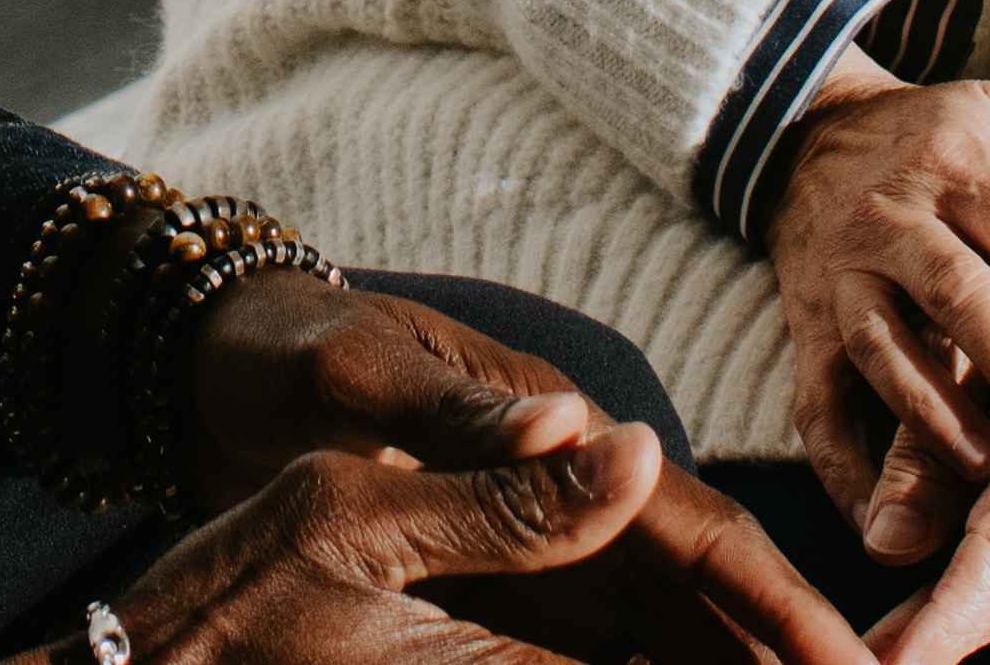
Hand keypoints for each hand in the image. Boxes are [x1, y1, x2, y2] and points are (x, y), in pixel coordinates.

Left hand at [176, 274, 861, 664]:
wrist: (206, 357)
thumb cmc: (282, 354)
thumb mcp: (362, 381)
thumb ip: (468, 424)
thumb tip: (601, 434)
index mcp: (555, 429)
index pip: (694, 526)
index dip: (778, 602)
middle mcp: (565, 485)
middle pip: (704, 590)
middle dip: (783, 655)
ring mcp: (535, 537)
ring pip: (663, 630)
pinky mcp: (492, 577)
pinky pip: (596, 646)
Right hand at [759, 77, 989, 575]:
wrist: (813, 139)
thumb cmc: (951, 141)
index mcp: (958, 163)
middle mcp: (892, 218)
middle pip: (956, 292)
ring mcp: (842, 276)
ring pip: (881, 347)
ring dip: (932, 413)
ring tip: (989, 469)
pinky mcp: (806, 331)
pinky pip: (816, 404)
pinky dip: (845, 467)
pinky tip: (884, 518)